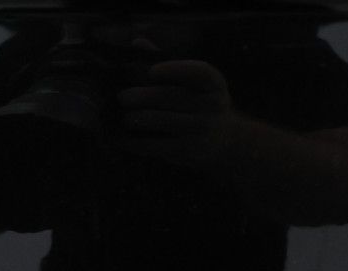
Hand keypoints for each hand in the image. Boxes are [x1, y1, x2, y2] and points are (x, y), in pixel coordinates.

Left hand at [115, 61, 235, 165]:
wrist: (225, 140)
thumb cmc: (199, 103)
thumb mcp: (193, 83)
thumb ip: (166, 63)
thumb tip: (137, 42)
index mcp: (213, 83)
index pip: (198, 72)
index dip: (175, 69)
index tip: (152, 71)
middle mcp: (212, 104)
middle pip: (173, 97)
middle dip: (144, 97)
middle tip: (121, 97)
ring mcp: (201, 129)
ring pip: (164, 121)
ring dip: (139, 119)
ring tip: (122, 117)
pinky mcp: (189, 150)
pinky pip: (158, 145)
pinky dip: (138, 142)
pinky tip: (123, 138)